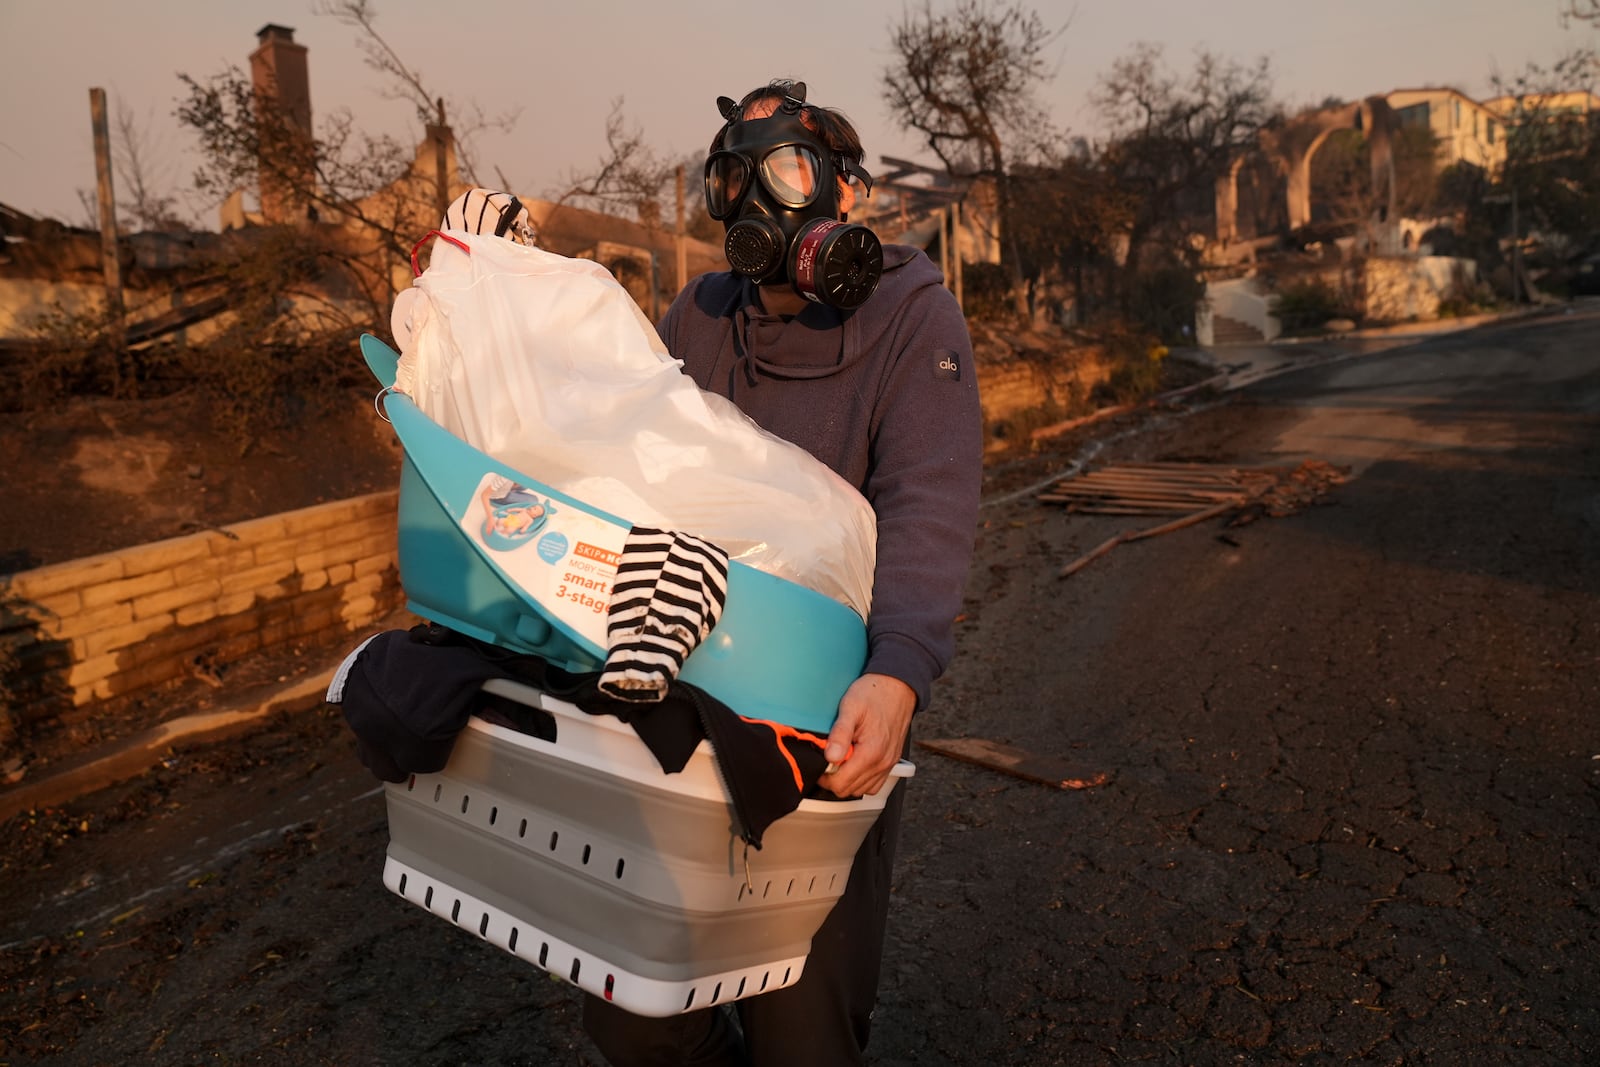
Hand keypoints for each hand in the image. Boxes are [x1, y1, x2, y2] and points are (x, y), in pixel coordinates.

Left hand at [819, 673, 914, 797]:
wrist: (897, 685)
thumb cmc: (874, 693)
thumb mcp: (850, 707)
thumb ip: (840, 734)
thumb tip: (830, 757)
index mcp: (870, 752)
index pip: (840, 783)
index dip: (823, 776)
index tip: (819, 761)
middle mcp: (882, 762)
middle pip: (849, 790)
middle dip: (833, 778)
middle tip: (828, 758)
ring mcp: (888, 764)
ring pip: (862, 790)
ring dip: (847, 780)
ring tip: (841, 759)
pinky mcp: (891, 761)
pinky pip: (875, 784)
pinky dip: (861, 780)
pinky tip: (854, 763)